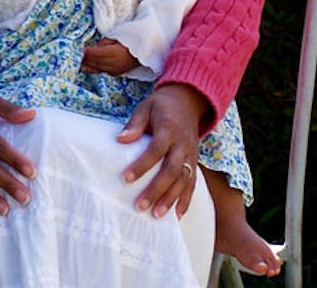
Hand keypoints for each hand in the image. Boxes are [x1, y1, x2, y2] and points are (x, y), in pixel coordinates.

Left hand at [81, 38, 138, 74]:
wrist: (145, 51)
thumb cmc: (131, 40)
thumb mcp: (118, 37)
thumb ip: (105, 42)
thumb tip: (96, 47)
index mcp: (114, 53)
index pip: (96, 53)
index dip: (88, 52)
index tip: (81, 49)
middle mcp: (113, 63)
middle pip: (95, 61)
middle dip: (86, 58)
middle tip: (76, 55)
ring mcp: (115, 69)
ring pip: (97, 68)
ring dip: (88, 65)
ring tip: (79, 62)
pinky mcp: (116, 73)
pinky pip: (102, 71)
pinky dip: (94, 69)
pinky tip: (87, 68)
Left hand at [117, 83, 206, 218]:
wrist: (188, 101)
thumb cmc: (162, 105)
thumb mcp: (146, 106)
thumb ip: (135, 124)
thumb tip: (120, 139)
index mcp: (169, 129)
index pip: (156, 150)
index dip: (142, 165)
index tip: (126, 178)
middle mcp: (183, 145)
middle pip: (171, 170)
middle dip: (156, 190)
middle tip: (140, 206)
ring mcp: (191, 155)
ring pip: (184, 181)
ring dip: (171, 199)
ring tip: (157, 215)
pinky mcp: (195, 162)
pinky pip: (193, 184)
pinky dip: (186, 200)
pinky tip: (177, 216)